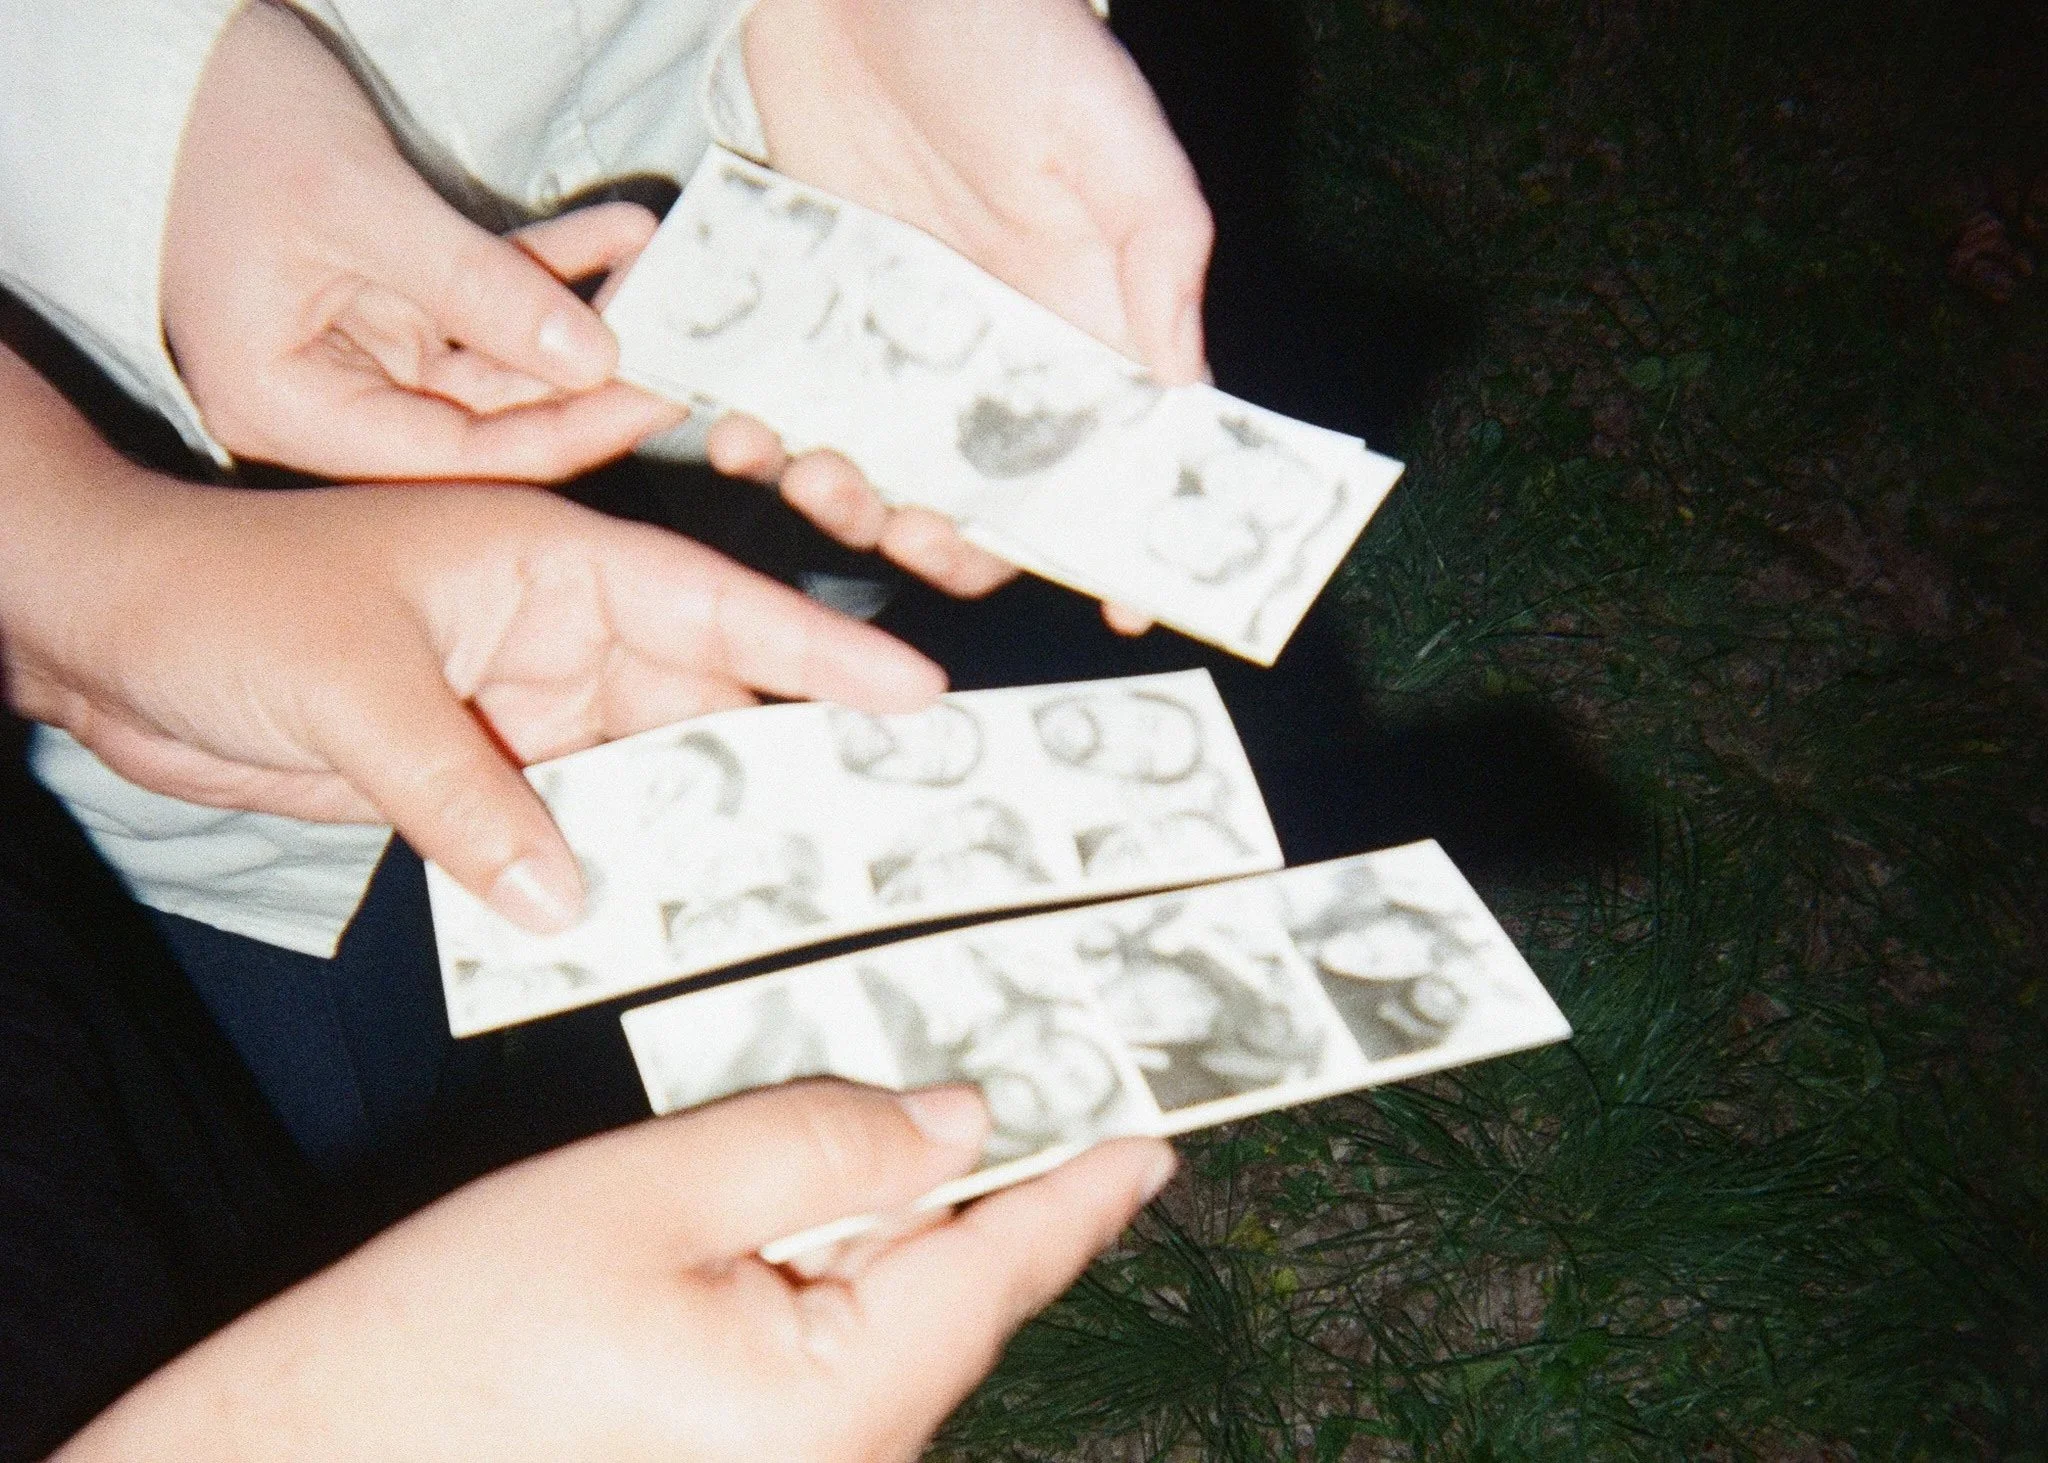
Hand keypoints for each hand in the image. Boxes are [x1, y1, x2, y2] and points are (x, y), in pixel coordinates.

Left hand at [0, 342, 942, 932]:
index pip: (710, 605)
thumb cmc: (225, 602)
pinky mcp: (483, 772)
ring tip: (799, 889)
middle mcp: (555, 630)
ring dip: (706, 828)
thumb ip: (466, 798)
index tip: (914, 692)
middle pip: (704, 699)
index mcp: (549, 561)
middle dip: (789, 757)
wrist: (111, 636)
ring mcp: (523, 706)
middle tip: (886, 824)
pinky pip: (575, 826)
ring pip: (650, 771)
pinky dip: (616, 870)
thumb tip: (565, 899)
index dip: (818, 649)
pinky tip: (663, 918)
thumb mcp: (356, 690)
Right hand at [58, 1081, 1175, 1461]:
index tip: (1156, 1132)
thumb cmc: (452, 1340)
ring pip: (892, 1320)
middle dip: (991, 1184)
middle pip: (955, 1294)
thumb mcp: (645, 1197)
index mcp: (839, 1400)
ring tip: (919, 1111)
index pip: (1007, 1268)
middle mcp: (839, 1461)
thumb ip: (819, 1144)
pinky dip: (841, 1266)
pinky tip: (817, 1201)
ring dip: (907, 1221)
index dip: (1087, 1187)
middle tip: (1035, 1070)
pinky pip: (828, 1354)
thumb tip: (957, 1121)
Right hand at [161, 1, 683, 479]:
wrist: (161, 47)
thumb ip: (476, 288)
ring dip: (582, 313)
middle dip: (586, 373)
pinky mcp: (391, 298)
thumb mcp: (358, 208)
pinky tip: (623, 234)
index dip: (561, 436)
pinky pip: (486, 294)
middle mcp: (328, 396)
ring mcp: (363, 347)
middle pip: (486, 413)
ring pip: (499, 353)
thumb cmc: (223, 123)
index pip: (451, 457)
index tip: (654, 401)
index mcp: (290, 408)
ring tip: (668, 280)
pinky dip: (548, 265)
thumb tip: (595, 359)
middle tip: (687, 347)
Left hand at [714, 0, 1213, 631]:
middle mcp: (995, 351)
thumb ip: (1157, 272)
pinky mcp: (817, 304)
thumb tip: (1185, 402)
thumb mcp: (1114, 146)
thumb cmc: (1013, 36)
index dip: (1113, 538)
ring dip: (845, 501)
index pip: (1108, 462)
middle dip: (948, 540)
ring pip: (877, 469)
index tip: (1112, 602)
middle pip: (983, 496)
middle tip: (906, 525)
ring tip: (806, 469)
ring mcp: (900, 337)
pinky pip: (791, 400)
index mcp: (1085, 326)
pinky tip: (741, 427)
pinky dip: (763, 434)